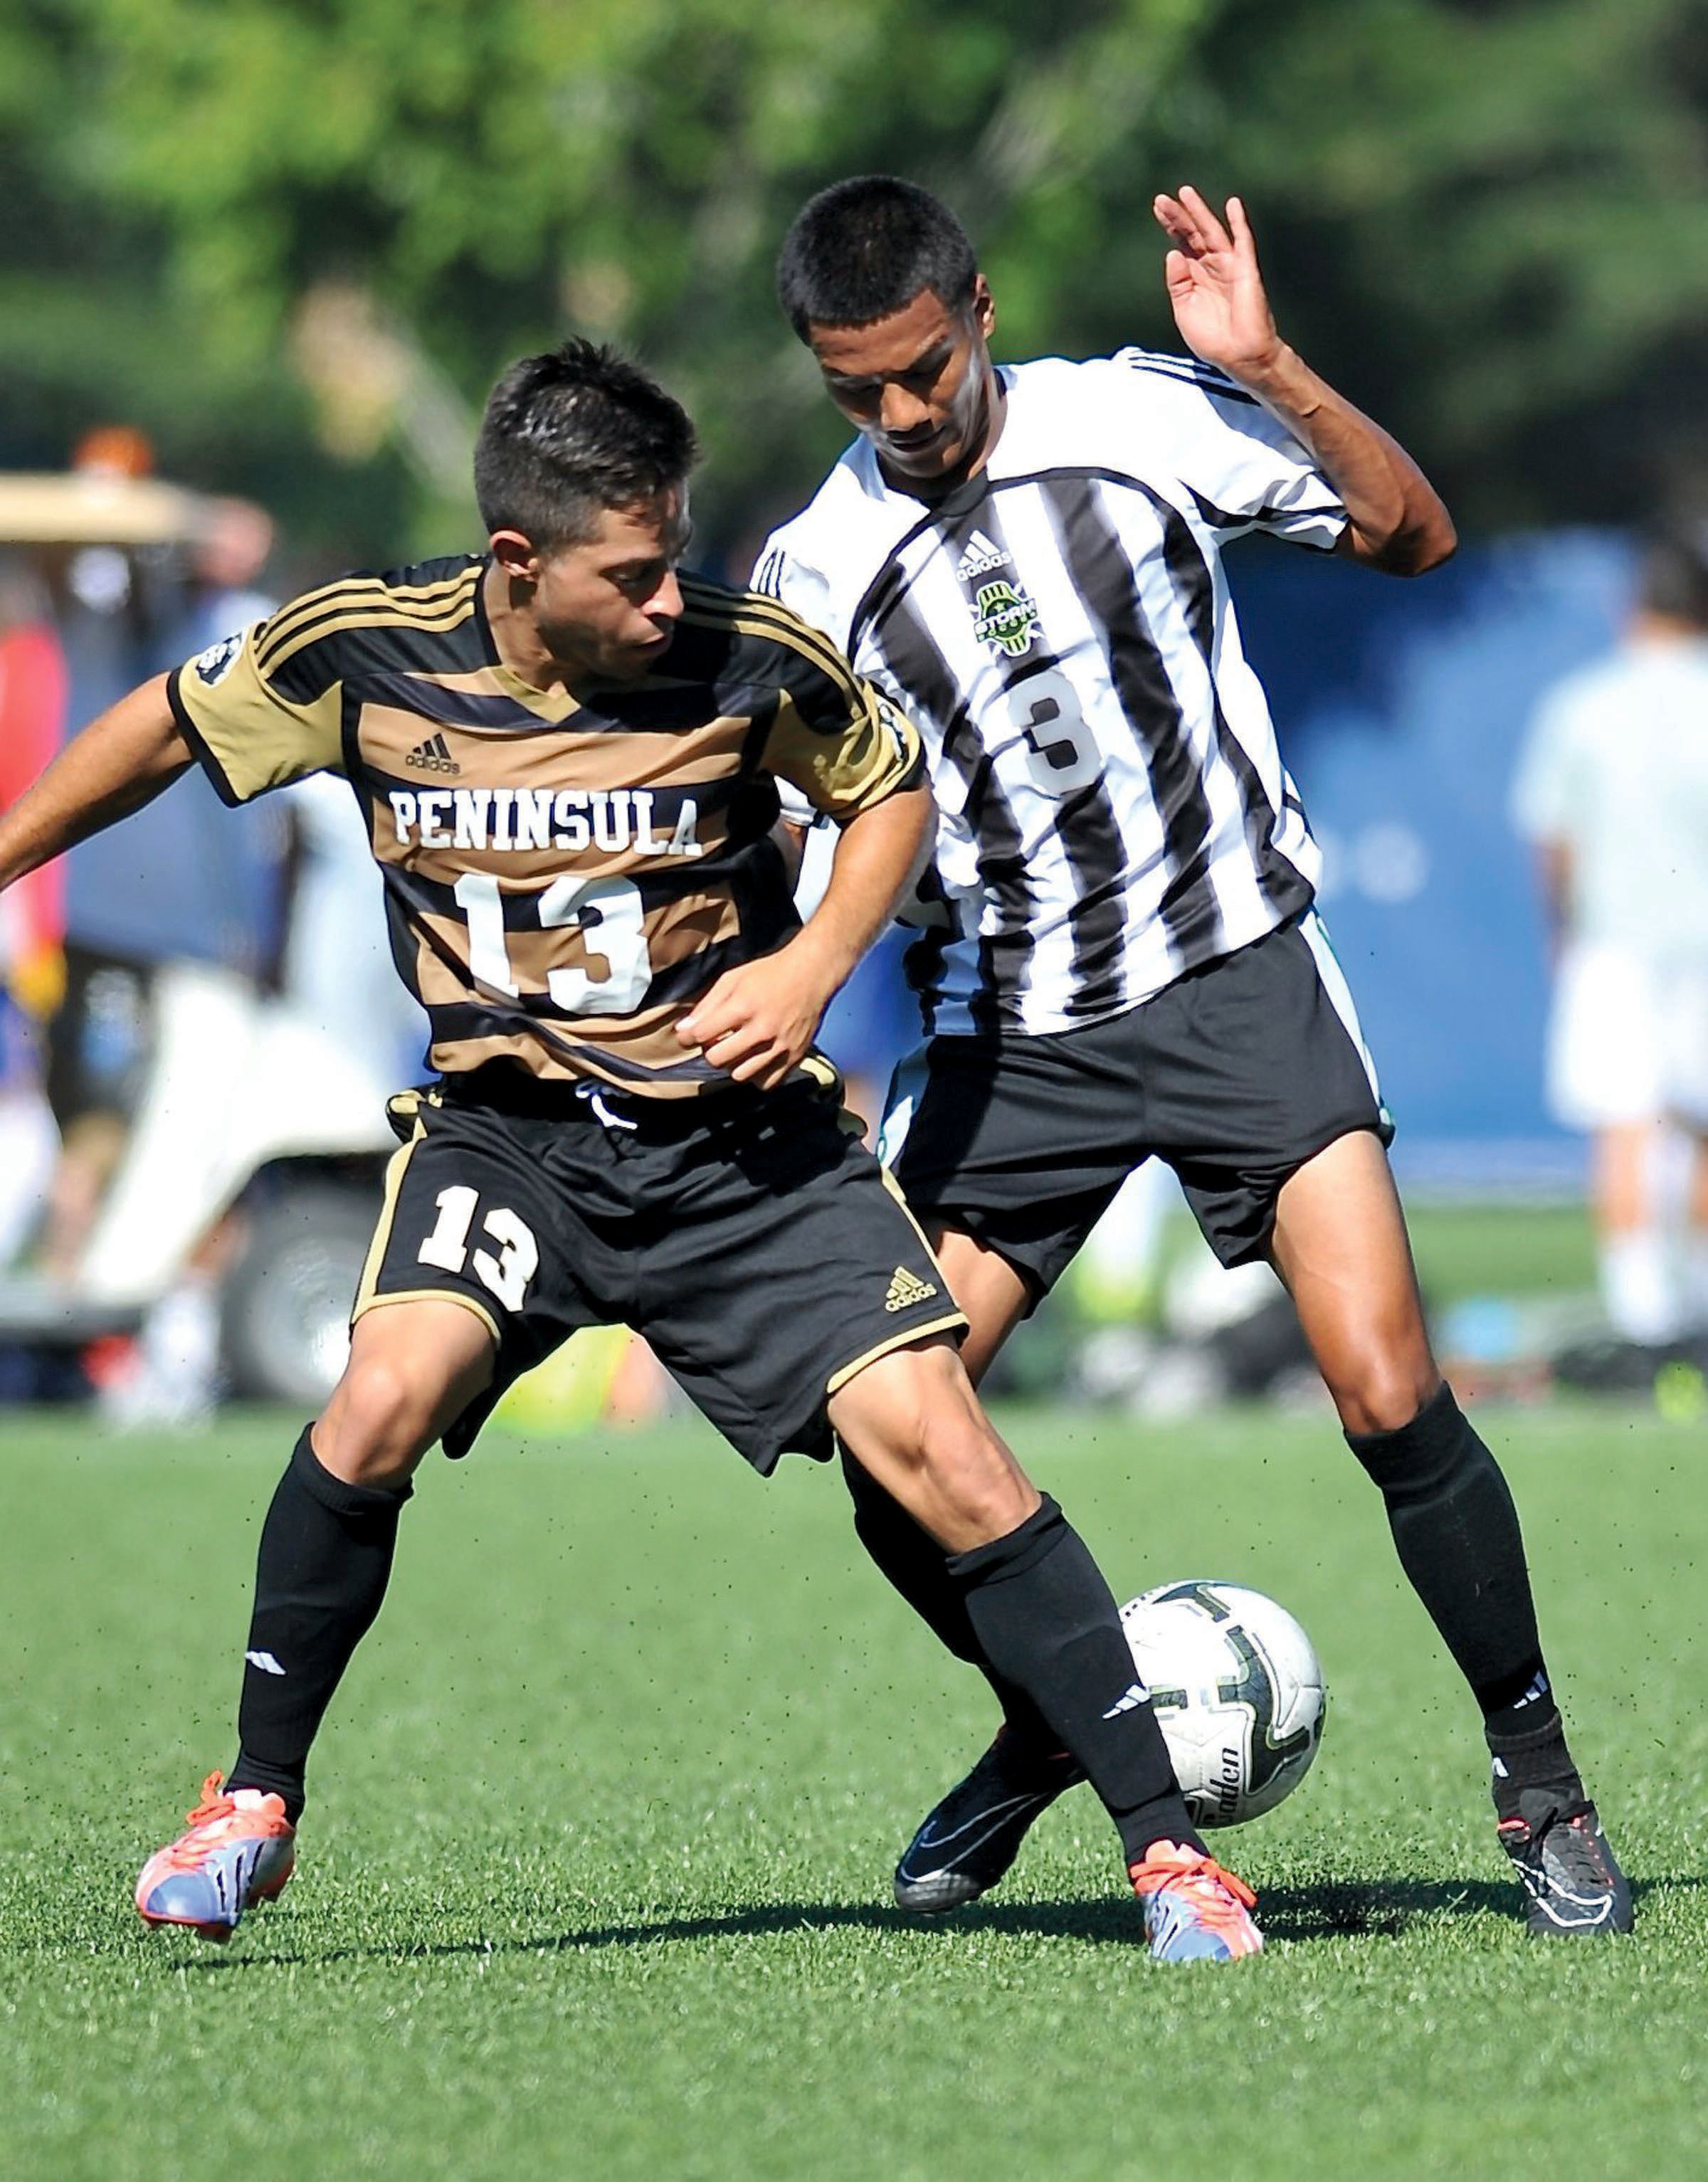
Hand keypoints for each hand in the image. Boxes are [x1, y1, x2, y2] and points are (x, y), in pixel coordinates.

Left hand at [675, 936, 836, 1091]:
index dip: (687, 1037)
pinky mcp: (795, 1056)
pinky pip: (766, 1082)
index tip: (688, 1036)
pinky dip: (756, 1075)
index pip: (701, 1035)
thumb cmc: (770, 973)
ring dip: (733, 1064)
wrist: (811, 974)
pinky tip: (756, 1059)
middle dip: (710, 1051)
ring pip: (740, 1075)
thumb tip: (683, 1030)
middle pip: (717, 1059)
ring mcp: (780, 1046)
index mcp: (743, 1007)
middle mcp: (762, 1029)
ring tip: (738, 1049)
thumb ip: (706, 1005)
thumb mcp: (732, 979)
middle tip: (716, 1040)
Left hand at [1153, 186, 1282, 381]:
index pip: (1182, 245)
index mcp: (1195, 277)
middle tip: (1161, 199)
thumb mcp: (1184, 311)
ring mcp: (1229, 266)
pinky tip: (1232, 204)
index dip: (1171, 226)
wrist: (1239, 355)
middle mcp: (1211, 267)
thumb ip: (1177, 283)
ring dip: (1199, 213)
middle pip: (1193, 235)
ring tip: (1185, 193)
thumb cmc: (1212, 339)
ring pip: (1212, 233)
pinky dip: (1238, 223)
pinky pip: (1243, 242)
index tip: (1158, 207)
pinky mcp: (1245, 270)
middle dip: (1178, 217)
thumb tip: (1173, 253)